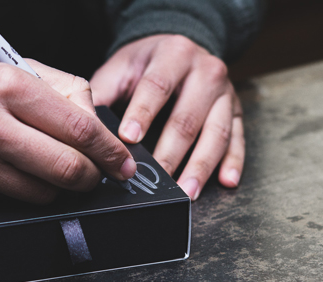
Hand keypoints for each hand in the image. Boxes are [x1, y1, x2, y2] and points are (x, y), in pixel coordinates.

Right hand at [0, 55, 135, 204]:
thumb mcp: (16, 70)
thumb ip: (66, 94)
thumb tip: (100, 131)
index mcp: (10, 87)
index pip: (80, 129)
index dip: (111, 152)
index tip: (123, 164)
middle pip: (68, 169)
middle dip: (92, 177)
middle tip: (97, 175)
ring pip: (45, 194)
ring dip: (58, 186)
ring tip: (46, 165)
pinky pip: (13, 201)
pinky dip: (24, 190)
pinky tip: (10, 170)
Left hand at [90, 35, 243, 199]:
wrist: (181, 49)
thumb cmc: (147, 63)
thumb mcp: (122, 66)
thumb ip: (103, 91)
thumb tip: (83, 125)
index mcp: (174, 55)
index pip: (158, 86)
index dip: (143, 113)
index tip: (128, 139)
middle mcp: (206, 72)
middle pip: (188, 118)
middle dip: (171, 152)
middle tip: (156, 179)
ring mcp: (225, 94)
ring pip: (216, 133)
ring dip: (202, 166)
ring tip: (187, 192)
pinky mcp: (236, 112)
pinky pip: (238, 139)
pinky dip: (234, 162)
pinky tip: (227, 182)